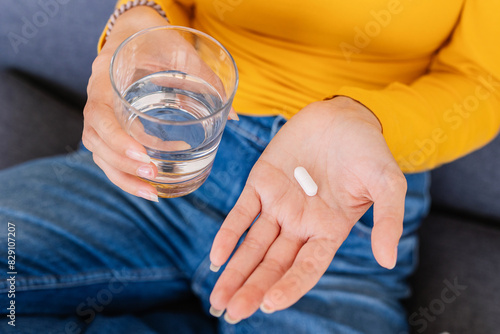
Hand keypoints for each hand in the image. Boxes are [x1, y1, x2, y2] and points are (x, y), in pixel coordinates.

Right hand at [82, 7, 236, 200]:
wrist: (133, 30)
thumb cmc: (155, 38)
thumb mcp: (178, 49)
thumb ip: (204, 78)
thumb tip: (233, 117)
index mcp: (106, 77)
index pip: (99, 114)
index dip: (117, 138)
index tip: (143, 155)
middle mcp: (97, 97)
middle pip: (96, 140)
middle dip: (123, 164)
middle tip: (153, 176)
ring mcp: (100, 112)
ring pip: (99, 152)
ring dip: (124, 176)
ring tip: (153, 193)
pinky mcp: (110, 124)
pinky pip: (109, 152)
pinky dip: (126, 172)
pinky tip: (150, 183)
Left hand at [209, 97, 406, 322]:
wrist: (342, 116)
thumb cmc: (369, 150)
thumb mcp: (388, 184)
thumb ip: (389, 220)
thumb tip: (388, 260)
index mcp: (329, 231)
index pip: (307, 267)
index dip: (290, 285)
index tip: (270, 303)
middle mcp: (301, 225)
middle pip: (274, 264)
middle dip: (253, 288)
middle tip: (233, 312)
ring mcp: (279, 206)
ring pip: (253, 245)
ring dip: (235, 271)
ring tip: (218, 299)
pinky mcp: (261, 184)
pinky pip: (242, 213)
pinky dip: (228, 233)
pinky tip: (216, 257)